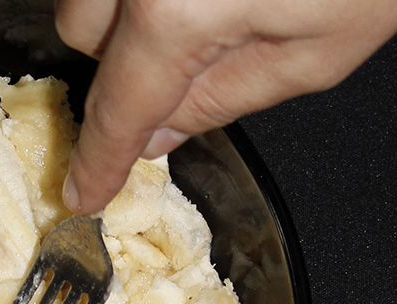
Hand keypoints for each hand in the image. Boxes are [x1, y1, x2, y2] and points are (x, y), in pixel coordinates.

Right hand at [56, 0, 396, 213]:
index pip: (118, 107)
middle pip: (80, 29)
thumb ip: (223, 100)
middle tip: (180, 58)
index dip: (99, 161)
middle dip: (115, 58)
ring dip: (123, 10)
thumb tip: (157, 134)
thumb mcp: (317, 52)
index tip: (84, 192)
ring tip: (203, 2)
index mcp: (178, 7)